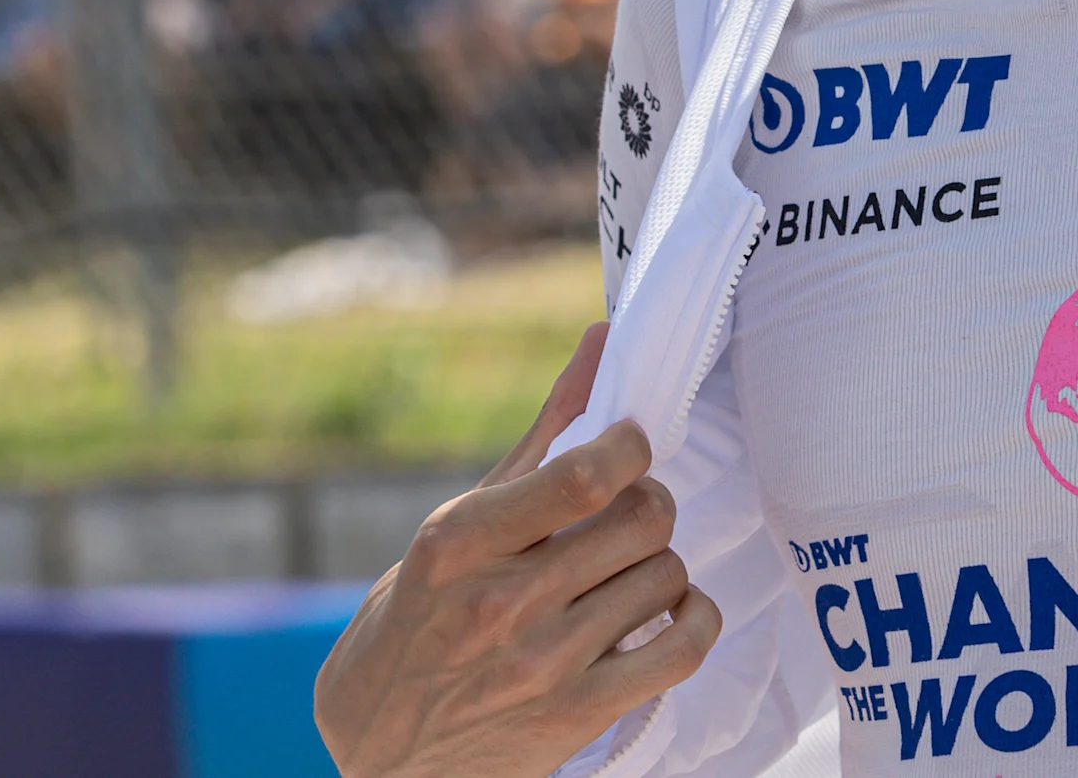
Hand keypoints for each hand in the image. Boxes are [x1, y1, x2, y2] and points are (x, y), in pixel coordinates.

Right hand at [314, 325, 719, 777]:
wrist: (384, 755)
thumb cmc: (415, 625)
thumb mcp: (453, 527)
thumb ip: (539, 438)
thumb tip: (601, 341)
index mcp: (459, 542)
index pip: (586, 474)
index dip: (632, 447)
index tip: (631, 445)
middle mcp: (501, 601)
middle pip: (643, 518)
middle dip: (650, 502)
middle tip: (631, 512)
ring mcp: (543, 663)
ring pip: (666, 575)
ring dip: (662, 563)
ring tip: (631, 570)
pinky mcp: (577, 715)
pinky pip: (682, 649)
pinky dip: (693, 619)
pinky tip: (670, 611)